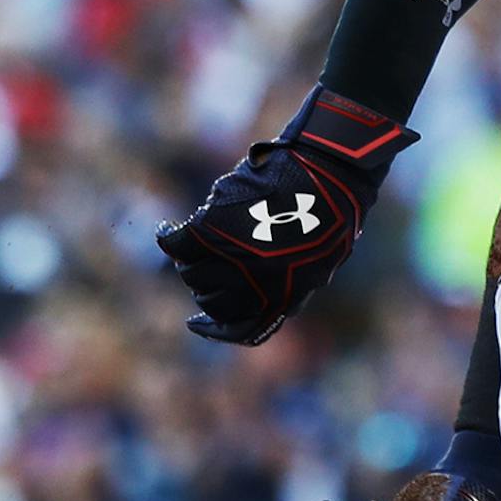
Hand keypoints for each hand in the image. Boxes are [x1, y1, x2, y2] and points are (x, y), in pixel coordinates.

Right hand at [156, 85, 415, 344]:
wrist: (329, 171)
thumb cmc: (333, 210)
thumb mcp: (318, 261)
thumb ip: (287, 284)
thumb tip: (257, 300)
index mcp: (285, 298)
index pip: (241, 330)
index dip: (215, 329)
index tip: (196, 321)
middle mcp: (255, 286)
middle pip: (210, 300)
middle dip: (205, 286)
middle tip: (206, 263)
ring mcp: (233, 258)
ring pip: (190, 273)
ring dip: (191, 259)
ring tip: (199, 238)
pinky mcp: (213, 229)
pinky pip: (175, 244)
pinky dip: (168, 236)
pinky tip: (168, 228)